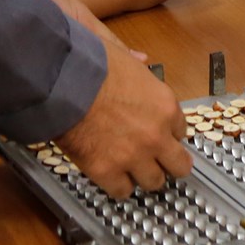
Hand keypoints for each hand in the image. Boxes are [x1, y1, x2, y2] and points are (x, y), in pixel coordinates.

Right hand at [53, 16, 191, 197]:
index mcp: (165, 105)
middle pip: (179, 165)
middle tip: (159, 161)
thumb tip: (140, 59)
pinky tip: (112, 176)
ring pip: (153, 182)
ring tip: (133, 170)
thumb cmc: (90, 63)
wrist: (63, 85)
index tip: (160, 133)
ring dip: (144, 176)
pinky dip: (118, 186)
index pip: (181, 130)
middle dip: (170, 163)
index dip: (168, 132)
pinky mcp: (107, 172)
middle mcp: (156, 135)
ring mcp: (133, 157)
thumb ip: (135, 62)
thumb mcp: (122, 53)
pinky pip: (123, 191)